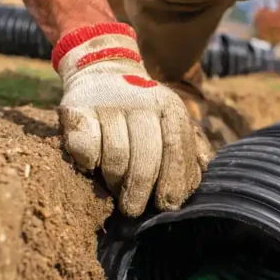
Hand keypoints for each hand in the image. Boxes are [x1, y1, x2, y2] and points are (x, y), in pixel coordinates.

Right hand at [52, 22, 209, 215]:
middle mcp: (141, 101)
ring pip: (115, 155)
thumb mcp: (169, 121)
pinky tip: (92, 166)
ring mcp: (107, 103)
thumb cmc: (142, 111)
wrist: (103, 70)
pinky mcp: (77, 108)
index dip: (173, 178)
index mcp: (168, 106)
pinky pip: (85, 146)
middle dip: (140, 190)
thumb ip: (187, 147)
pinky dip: (88, 162)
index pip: (175, 146)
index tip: (168, 204)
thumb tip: (202, 173)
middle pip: (145, 156)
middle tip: (134, 209)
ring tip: (115, 188)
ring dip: (115, 180)